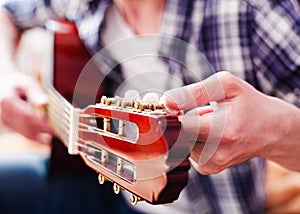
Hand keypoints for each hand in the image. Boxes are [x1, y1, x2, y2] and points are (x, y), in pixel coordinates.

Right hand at [0, 72, 51, 143]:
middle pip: (27, 127)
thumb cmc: (17, 83)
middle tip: (60, 133)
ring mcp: (6, 121)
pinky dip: (36, 137)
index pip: (27, 116)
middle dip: (44, 131)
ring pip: (25, 133)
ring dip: (41, 137)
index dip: (42, 123)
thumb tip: (44, 103)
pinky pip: (24, 134)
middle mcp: (4, 114)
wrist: (3, 85)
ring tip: (56, 137)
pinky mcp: (10, 126)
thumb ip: (36, 93)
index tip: (55, 127)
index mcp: (8, 101)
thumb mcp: (27, 84)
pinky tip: (46, 139)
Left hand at [161, 71, 295, 173]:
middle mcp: (217, 153)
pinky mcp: (209, 169)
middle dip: (183, 120)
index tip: (169, 105)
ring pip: (181, 142)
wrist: (271, 130)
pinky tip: (211, 135)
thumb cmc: (248, 103)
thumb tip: (166, 101)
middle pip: (178, 134)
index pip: (180, 126)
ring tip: (211, 123)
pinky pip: (187, 150)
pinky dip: (193, 140)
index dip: (171, 114)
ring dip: (189, 130)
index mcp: (223, 130)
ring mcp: (213, 164)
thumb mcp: (226, 86)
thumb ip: (193, 92)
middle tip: (203, 111)